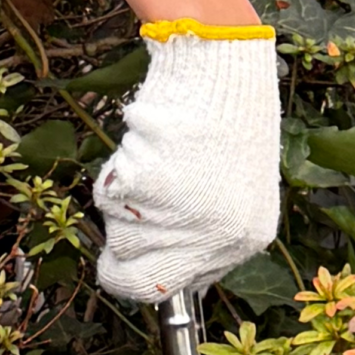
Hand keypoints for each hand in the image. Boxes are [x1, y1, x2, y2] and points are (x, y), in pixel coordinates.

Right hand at [93, 22, 280, 301]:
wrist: (223, 65)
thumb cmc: (226, 117)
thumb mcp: (234, 190)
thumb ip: (204, 234)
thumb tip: (165, 275)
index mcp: (246, 239)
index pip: (175, 289)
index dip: (143, 274)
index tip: (126, 265)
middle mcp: (218, 237)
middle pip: (136, 275)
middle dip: (119, 251)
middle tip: (124, 213)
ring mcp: (184, 215)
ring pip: (117, 232)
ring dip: (123, 202)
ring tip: (154, 161)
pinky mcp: (151, 186)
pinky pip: (107, 197)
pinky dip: (114, 173)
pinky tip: (144, 147)